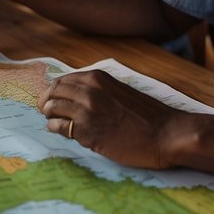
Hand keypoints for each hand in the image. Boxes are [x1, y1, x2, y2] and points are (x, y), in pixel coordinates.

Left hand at [37, 69, 181, 169]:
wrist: (167, 134)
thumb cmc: (148, 115)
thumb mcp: (120, 91)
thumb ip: (98, 90)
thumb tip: (75, 95)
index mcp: (97, 78)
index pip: (62, 80)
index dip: (53, 91)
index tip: (51, 98)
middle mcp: (89, 91)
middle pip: (53, 92)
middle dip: (46, 101)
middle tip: (46, 111)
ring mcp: (87, 111)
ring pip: (51, 108)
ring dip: (49, 115)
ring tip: (54, 121)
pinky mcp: (87, 132)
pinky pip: (59, 127)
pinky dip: (55, 128)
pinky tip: (61, 131)